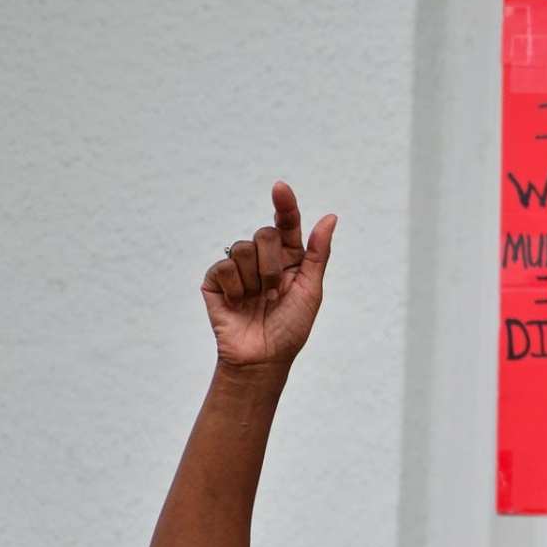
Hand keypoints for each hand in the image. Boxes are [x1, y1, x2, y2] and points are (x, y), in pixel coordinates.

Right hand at [201, 182, 335, 377]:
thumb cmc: (290, 328)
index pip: (286, 224)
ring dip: (255, 279)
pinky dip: (235, 288)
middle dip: (273, 265)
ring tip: (258, 300)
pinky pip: (224, 267)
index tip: (280, 188)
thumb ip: (318, 253)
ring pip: (242, 248)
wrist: (263, 358)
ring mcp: (237, 268)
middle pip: (264, 235)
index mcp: (289, 259)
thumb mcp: (311, 290)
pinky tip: (238, 303)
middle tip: (275, 291)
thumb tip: (330, 217)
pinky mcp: (215, 280)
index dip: (284, 206)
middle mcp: (262, 259)